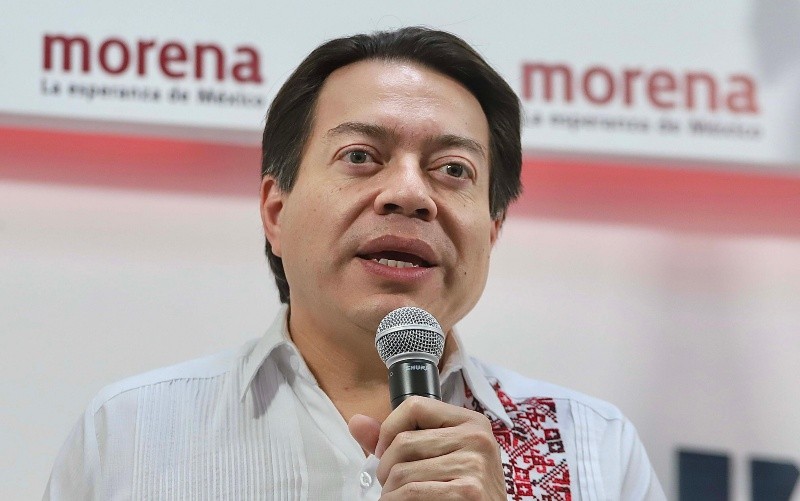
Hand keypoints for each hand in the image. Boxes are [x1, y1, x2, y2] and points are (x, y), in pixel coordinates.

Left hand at [348, 396, 505, 499]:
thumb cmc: (460, 490)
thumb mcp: (437, 457)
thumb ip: (397, 439)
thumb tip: (356, 422)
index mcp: (471, 422)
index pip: (415, 405)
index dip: (389, 429)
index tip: (385, 452)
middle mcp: (477, 438)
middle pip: (404, 442)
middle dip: (386, 468)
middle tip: (390, 485)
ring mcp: (475, 465)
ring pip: (403, 472)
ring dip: (390, 492)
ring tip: (397, 498)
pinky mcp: (468, 492)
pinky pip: (412, 492)